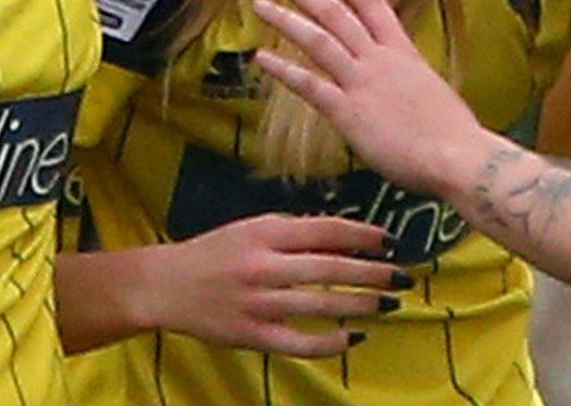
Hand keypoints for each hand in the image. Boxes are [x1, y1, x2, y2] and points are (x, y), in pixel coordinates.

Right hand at [135, 214, 405, 356]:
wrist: (166, 285)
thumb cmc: (217, 251)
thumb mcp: (253, 227)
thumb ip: (294, 231)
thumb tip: (345, 235)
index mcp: (265, 233)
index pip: (326, 230)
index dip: (364, 235)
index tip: (391, 241)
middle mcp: (263, 266)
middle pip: (331, 268)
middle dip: (373, 273)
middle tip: (404, 276)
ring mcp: (257, 303)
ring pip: (320, 305)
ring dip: (361, 305)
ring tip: (390, 304)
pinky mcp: (252, 336)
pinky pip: (300, 343)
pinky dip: (330, 342)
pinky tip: (353, 337)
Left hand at [252, 0, 482, 195]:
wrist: (457, 156)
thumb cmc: (454, 135)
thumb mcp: (434, 94)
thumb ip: (412, 84)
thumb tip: (406, 89)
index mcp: (404, 53)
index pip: (373, 4)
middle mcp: (380, 60)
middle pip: (337, 14)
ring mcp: (362, 83)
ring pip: (318, 40)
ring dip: (286, 20)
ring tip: (261, 5)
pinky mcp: (348, 112)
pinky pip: (309, 85)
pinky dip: (284, 69)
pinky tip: (262, 58)